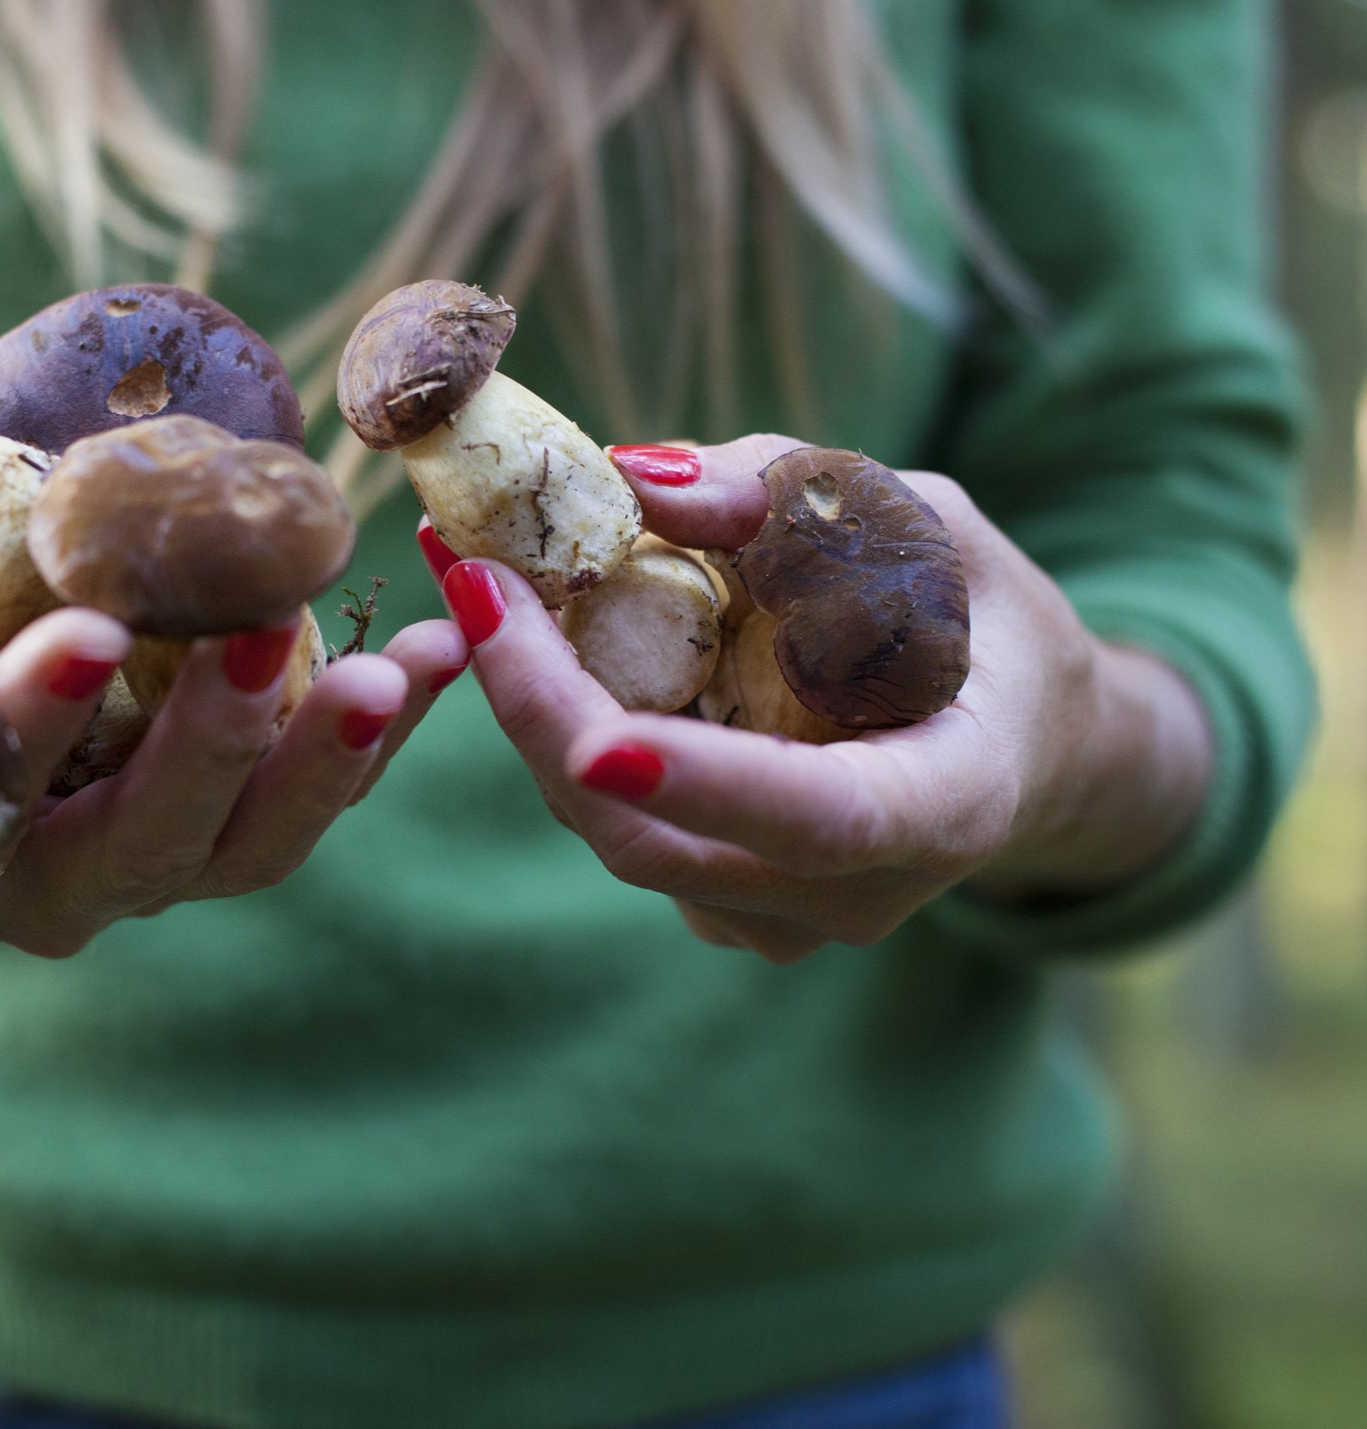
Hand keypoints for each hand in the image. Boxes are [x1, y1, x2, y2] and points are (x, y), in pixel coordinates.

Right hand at [0, 605, 468, 961]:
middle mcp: (36, 902)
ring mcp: (138, 887)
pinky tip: (434, 648)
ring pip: (246, 851)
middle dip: (207, 746)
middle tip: (262, 634)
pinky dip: (371, 735)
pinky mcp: (221, 847)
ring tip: (396, 664)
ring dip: (326, 756)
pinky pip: (306, 804)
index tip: (90, 632)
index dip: (30, 728)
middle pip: (136, 851)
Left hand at [426, 434, 1213, 962]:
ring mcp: (775, 915)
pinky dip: (556, 727)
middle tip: (473, 581)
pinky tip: (523, 635)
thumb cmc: (976, 612)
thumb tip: (631, 478)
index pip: (819, 820)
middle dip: (546, 712)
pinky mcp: (716, 899)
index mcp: (945, 805)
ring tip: (476, 580)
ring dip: (529, 709)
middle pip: (659, 840)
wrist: (1007, 733)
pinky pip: (613, 820)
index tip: (596, 743)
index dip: (705, 784)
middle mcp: (852, 894)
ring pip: (613, 831)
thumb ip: (792, 498)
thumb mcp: (924, 520)